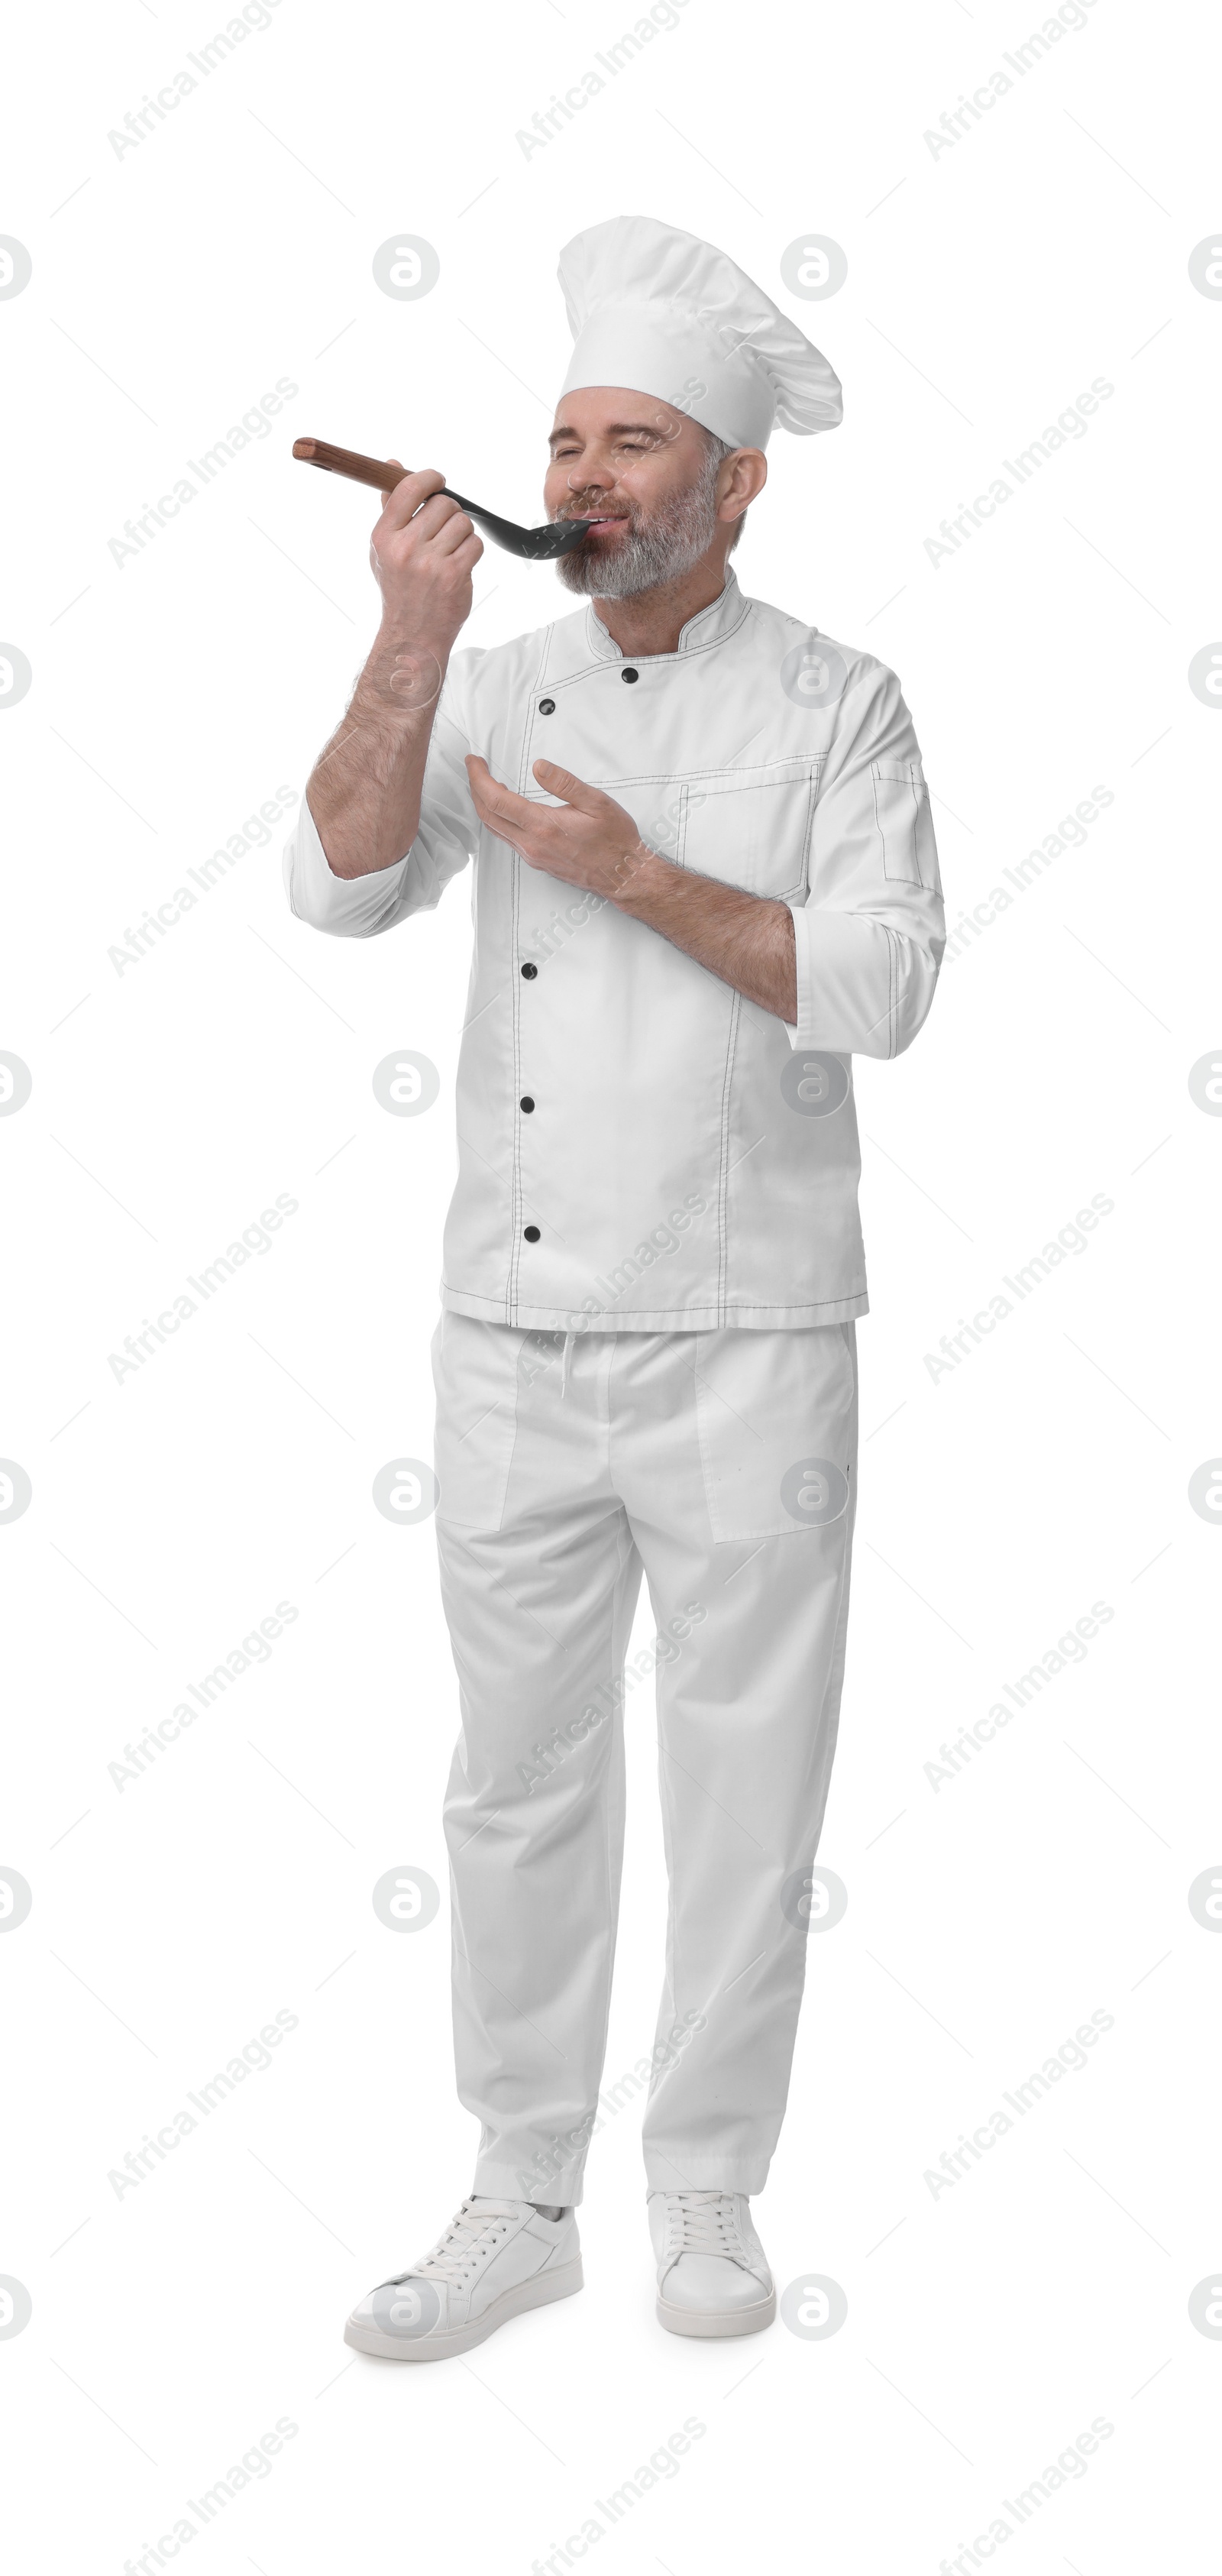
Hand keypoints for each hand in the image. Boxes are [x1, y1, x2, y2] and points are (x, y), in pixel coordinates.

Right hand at [369, 465, 482, 662]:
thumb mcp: (384, 548)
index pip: (409, 488)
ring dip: (463, 534)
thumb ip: (391, 506)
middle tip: (443, 533)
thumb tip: (393, 463)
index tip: (438, 481)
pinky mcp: (453, 575)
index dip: (430, 478)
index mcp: (383, 536)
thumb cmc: (400, 588)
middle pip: (444, 504)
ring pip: (463, 523)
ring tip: (450, 552)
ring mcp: (430, 563)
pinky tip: (460, 565)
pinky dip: (472, 552)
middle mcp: (405, 548)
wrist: (412, 635)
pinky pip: (475, 544)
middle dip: (450, 514)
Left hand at [464, 755, 654, 899]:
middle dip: (475, 788)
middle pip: (487, 815)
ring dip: (484, 805)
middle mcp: (532, 844)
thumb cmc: (614, 841)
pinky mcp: (536, 861)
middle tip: (474, 768)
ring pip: (495, 829)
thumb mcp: (596, 802)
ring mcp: (532, 855)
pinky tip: (504, 809)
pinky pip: (507, 839)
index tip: (474, 762)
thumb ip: (565, 783)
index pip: (496, 799)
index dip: (479, 778)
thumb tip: (539, 767)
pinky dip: (497, 819)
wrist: (622, 874)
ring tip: (484, 784)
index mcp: (543, 826)